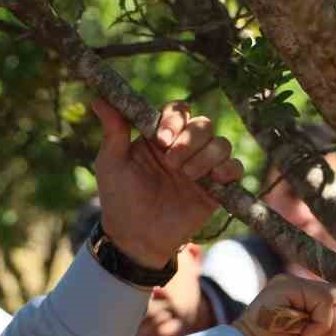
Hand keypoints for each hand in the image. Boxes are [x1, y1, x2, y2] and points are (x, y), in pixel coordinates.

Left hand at [91, 98, 243, 268]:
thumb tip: (99, 98)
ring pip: (221, 143)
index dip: (174, 120)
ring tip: (187, 176)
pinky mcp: (217, 189)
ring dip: (206, 156)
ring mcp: (202, 168)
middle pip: (203, 124)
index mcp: (160, 137)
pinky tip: (214, 179)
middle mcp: (184, 148)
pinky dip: (229, 169)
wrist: (136, 237)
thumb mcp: (111, 162)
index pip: (178, 111)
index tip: (160, 140)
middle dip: (191, 139)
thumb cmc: (119, 198)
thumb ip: (113, 130)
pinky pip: (236, 168)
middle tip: (172, 162)